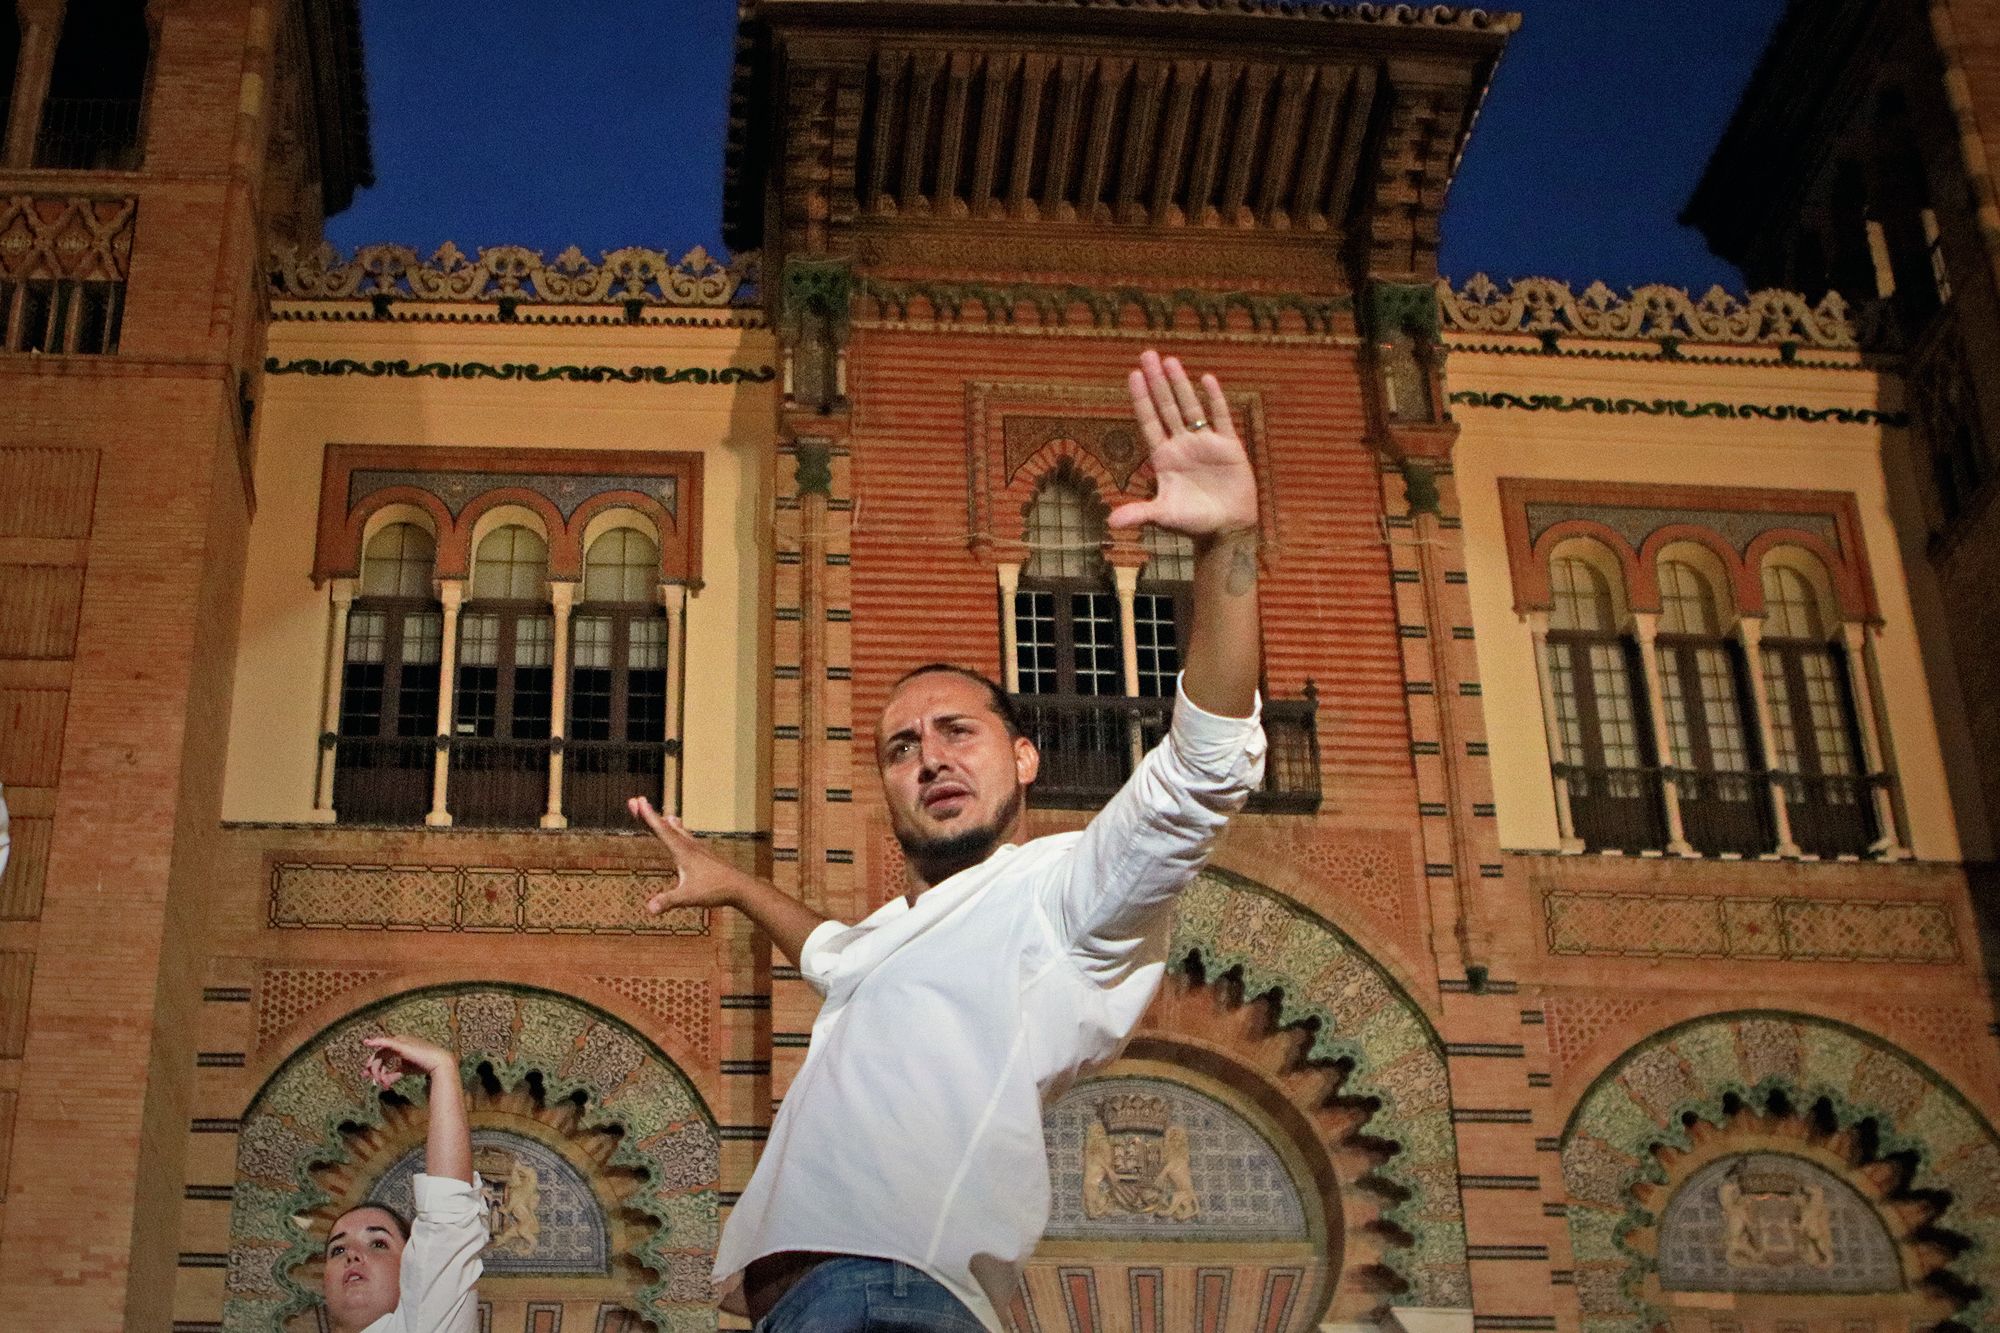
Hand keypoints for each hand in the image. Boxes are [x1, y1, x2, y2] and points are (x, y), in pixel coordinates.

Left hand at [362, 1034, 454, 1089]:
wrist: (437, 1062)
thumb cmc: (424, 1065)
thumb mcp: (405, 1070)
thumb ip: (394, 1075)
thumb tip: (384, 1083)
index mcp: (400, 1046)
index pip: (383, 1055)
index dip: (375, 1067)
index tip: (369, 1078)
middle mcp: (398, 1041)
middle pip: (380, 1055)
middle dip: (373, 1067)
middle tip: (366, 1076)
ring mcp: (399, 1041)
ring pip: (381, 1054)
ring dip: (378, 1068)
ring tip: (378, 1079)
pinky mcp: (401, 1044)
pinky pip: (385, 1042)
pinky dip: (376, 1041)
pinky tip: (367, 1042)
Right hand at [628, 797, 744, 913]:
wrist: (740, 887)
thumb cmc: (715, 890)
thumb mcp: (688, 897)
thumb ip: (668, 901)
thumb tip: (650, 908)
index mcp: (683, 852)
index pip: (662, 830)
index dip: (648, 816)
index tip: (638, 801)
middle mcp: (690, 846)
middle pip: (667, 827)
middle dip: (651, 815)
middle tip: (636, 802)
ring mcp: (699, 849)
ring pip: (680, 831)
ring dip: (668, 823)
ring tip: (666, 816)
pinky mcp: (705, 855)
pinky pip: (689, 839)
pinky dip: (681, 833)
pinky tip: (685, 836)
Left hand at [1111, 350, 1257, 539]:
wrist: (1227, 529)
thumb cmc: (1193, 523)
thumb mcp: (1164, 516)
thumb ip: (1139, 513)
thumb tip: (1110, 523)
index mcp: (1164, 457)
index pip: (1149, 421)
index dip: (1141, 398)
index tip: (1133, 374)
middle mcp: (1182, 445)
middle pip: (1166, 406)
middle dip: (1157, 381)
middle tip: (1147, 354)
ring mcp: (1205, 443)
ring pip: (1190, 407)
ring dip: (1180, 384)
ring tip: (1170, 360)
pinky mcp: (1229, 446)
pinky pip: (1221, 417)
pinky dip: (1215, 399)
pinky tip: (1207, 379)